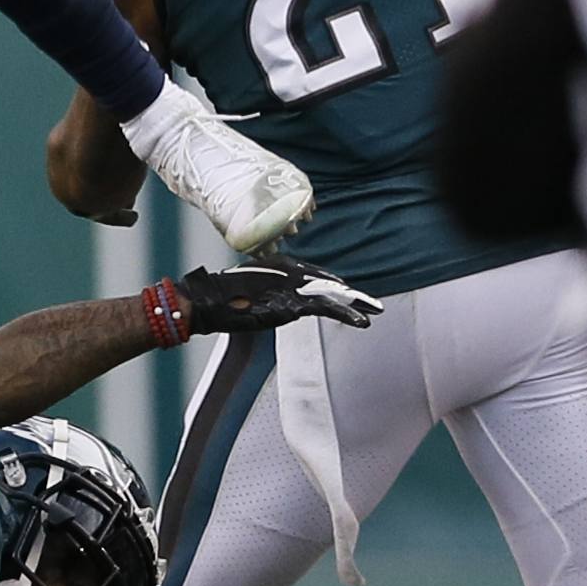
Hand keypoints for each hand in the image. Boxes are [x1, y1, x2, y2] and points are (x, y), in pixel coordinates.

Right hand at [169, 262, 384, 335]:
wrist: (211, 299)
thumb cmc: (223, 296)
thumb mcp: (251, 287)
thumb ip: (267, 288)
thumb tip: (272, 297)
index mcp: (282, 263)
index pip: (316, 273)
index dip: (333, 284)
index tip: (348, 292)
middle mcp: (292, 269)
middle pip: (329, 282)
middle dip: (352, 293)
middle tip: (371, 303)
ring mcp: (295, 285)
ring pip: (334, 294)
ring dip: (357, 303)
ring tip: (375, 311)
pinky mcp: (294, 303)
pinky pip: (327, 309)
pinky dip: (347, 314)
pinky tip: (361, 322)